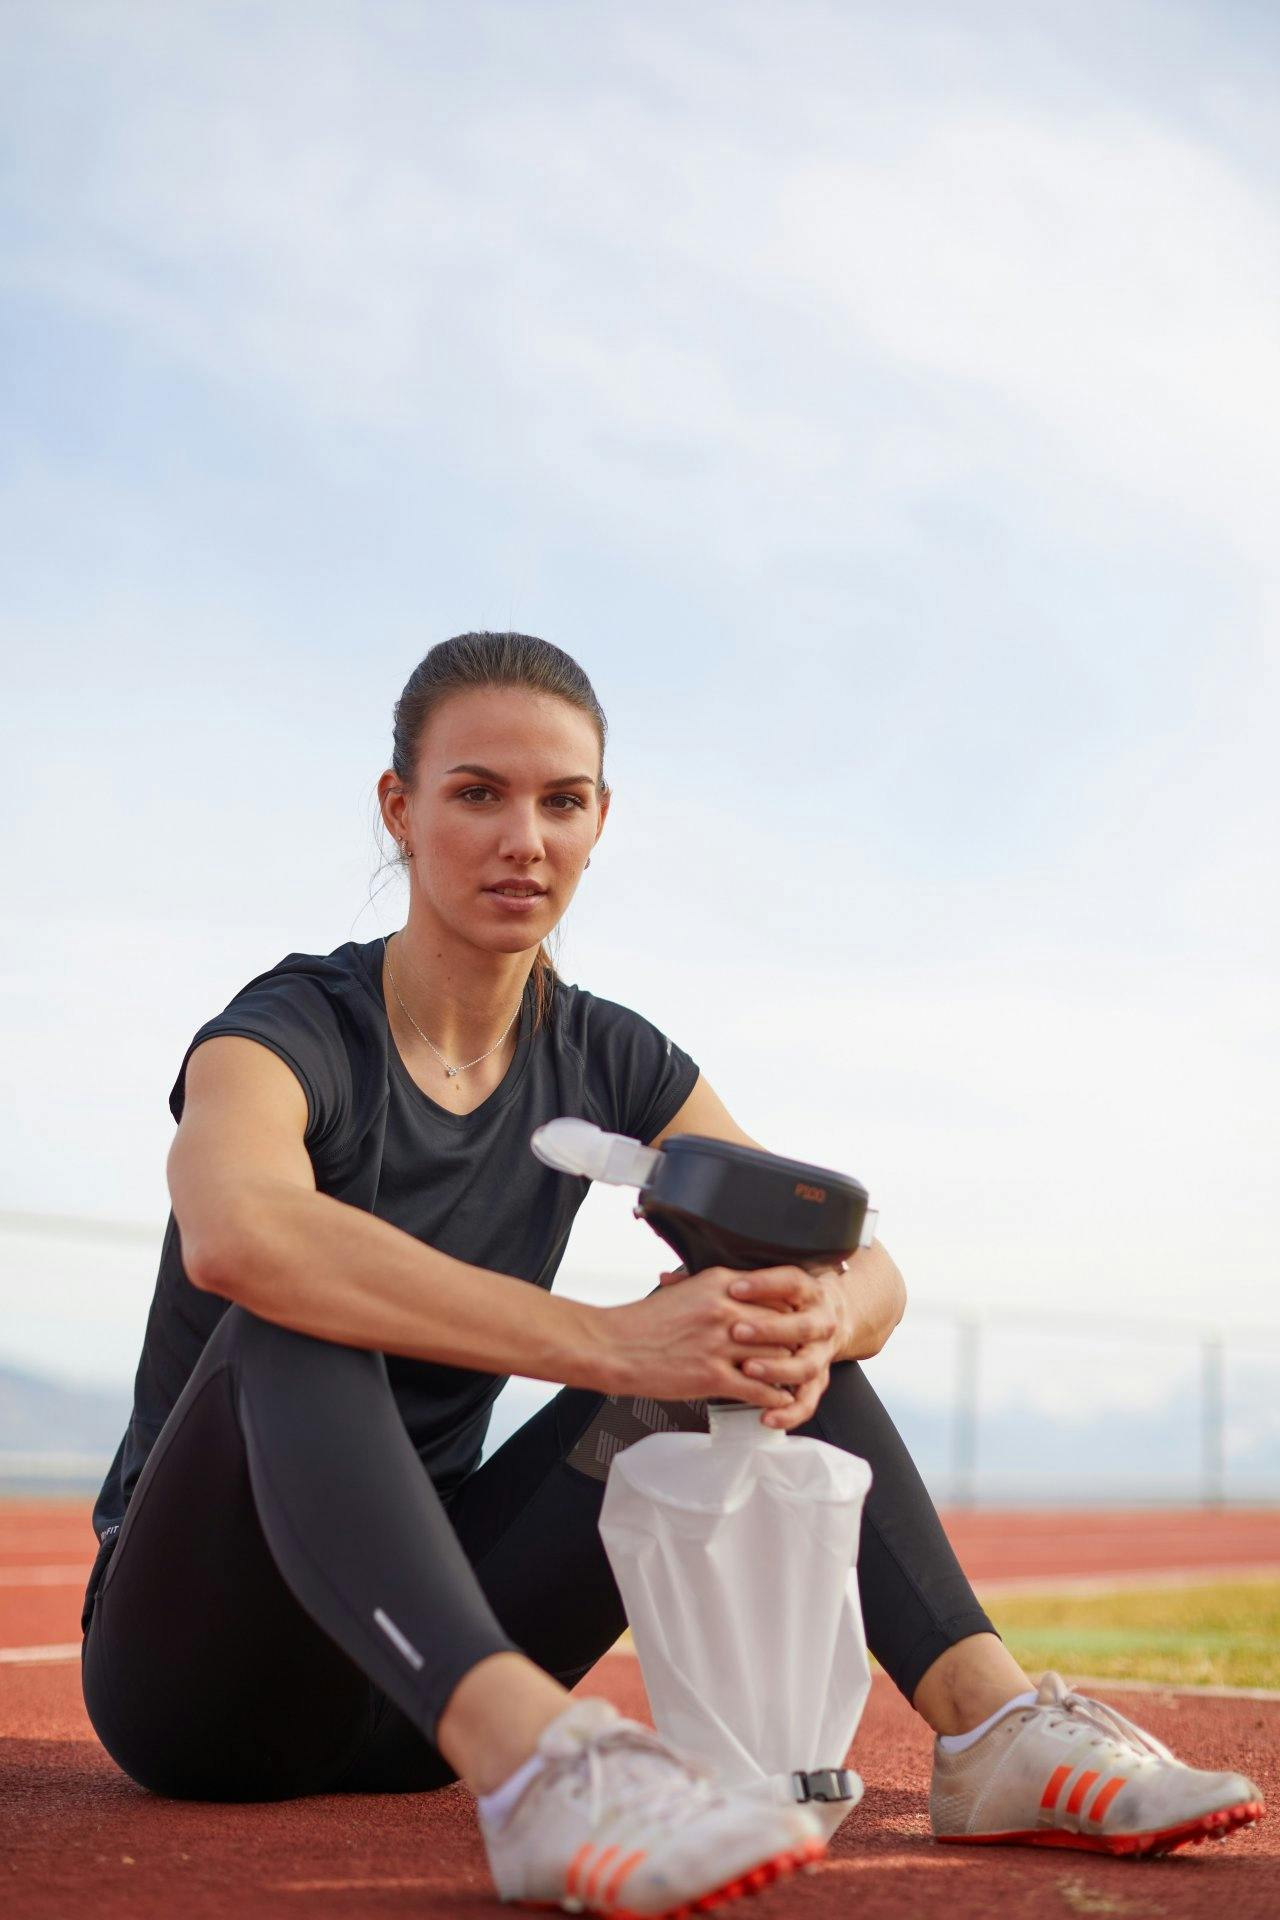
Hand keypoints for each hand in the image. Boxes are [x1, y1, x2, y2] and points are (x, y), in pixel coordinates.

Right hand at [602, 1263, 843, 1427]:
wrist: (615, 1347)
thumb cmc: (645, 1322)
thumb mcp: (686, 1291)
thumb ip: (718, 1291)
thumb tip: (742, 1296)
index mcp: (720, 1284)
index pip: (775, 1292)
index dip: (791, 1310)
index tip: (797, 1321)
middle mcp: (726, 1310)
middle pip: (781, 1324)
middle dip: (795, 1341)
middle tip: (804, 1352)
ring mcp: (721, 1344)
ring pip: (776, 1358)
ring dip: (788, 1372)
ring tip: (796, 1379)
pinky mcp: (713, 1376)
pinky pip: (759, 1389)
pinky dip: (773, 1397)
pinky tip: (777, 1400)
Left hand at [720, 1263, 851, 1430]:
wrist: (820, 1321)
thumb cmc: (777, 1305)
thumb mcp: (758, 1289)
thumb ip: (719, 1284)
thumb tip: (666, 1279)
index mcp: (805, 1292)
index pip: (790, 1282)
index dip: (764, 1285)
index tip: (734, 1289)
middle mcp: (819, 1322)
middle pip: (801, 1325)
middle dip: (768, 1329)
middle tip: (736, 1331)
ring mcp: (819, 1354)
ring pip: (804, 1366)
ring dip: (776, 1369)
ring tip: (747, 1369)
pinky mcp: (817, 1383)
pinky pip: (807, 1402)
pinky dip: (788, 1411)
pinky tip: (766, 1415)